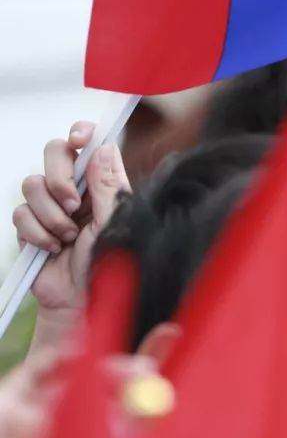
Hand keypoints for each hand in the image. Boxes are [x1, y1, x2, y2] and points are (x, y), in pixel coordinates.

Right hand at [12, 122, 129, 355]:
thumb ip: (107, 185)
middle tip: (73, 204)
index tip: (81, 137)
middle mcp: (76, 192)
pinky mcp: (31, 226)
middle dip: (60, 177)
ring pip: (33, 184)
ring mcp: (51, 208)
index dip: (81, 134)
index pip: (89, 148)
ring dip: (51, 214)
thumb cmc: (108, 268)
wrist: (83, 303)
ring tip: (67, 239)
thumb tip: (106, 146)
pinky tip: (52, 248)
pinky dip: (37, 232)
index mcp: (102, 188)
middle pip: (54, 153)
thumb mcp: (114, 223)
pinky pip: (20, 212)